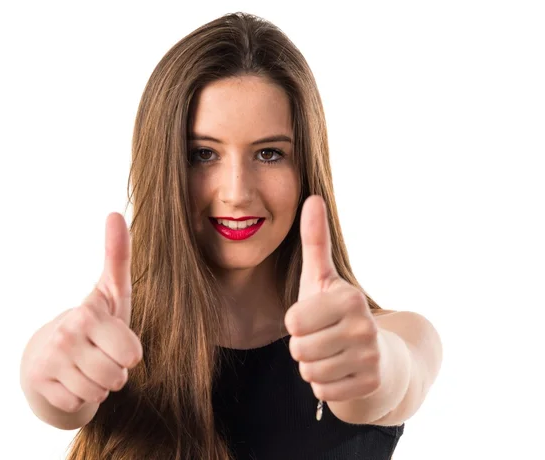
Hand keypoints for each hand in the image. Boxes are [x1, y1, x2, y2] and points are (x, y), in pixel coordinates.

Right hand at [24, 213, 142, 413]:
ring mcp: (51, 361)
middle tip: (104, 355)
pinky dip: (80, 395)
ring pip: (98, 391)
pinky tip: (72, 378)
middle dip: (116, 371)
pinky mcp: (41, 384)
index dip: (131, 353)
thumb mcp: (112, 291)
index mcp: (89, 313)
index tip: (118, 340)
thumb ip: (117, 255)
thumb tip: (115, 212)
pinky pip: (79, 402)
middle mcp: (66, 336)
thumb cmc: (95, 320)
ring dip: (99, 384)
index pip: (132, 354)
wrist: (51, 350)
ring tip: (89, 365)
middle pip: (116, 376)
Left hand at [284, 196, 381, 406]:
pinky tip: (341, 370)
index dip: (296, 322)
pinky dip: (326, 384)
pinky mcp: (371, 384)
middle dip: (303, 346)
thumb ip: (314, 241)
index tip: (315, 317)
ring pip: (309, 372)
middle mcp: (365, 327)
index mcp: (349, 298)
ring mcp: (371, 358)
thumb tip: (312, 198)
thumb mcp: (322, 277)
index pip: (292, 322)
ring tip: (331, 353)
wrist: (379, 353)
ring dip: (313, 366)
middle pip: (298, 349)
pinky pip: (323, 391)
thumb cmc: (338, 311)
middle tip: (322, 337)